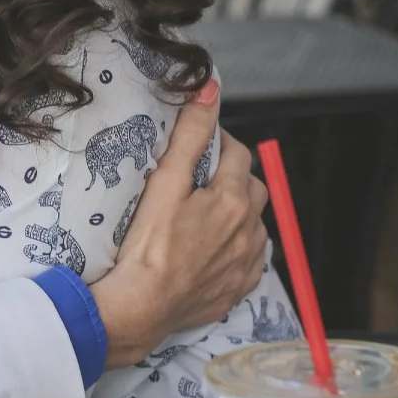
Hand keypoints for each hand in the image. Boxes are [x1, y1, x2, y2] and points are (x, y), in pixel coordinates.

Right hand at [92, 81, 269, 367]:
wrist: (142, 306)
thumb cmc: (148, 244)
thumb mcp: (165, 181)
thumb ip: (189, 135)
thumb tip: (210, 90)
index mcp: (232, 200)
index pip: (237, 154)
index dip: (219, 143)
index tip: (199, 146)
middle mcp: (249, 231)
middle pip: (252, 189)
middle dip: (233, 177)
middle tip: (201, 181)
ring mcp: (246, 264)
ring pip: (254, 226)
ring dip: (238, 215)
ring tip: (203, 216)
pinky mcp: (237, 290)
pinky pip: (250, 262)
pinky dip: (237, 250)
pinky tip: (211, 252)